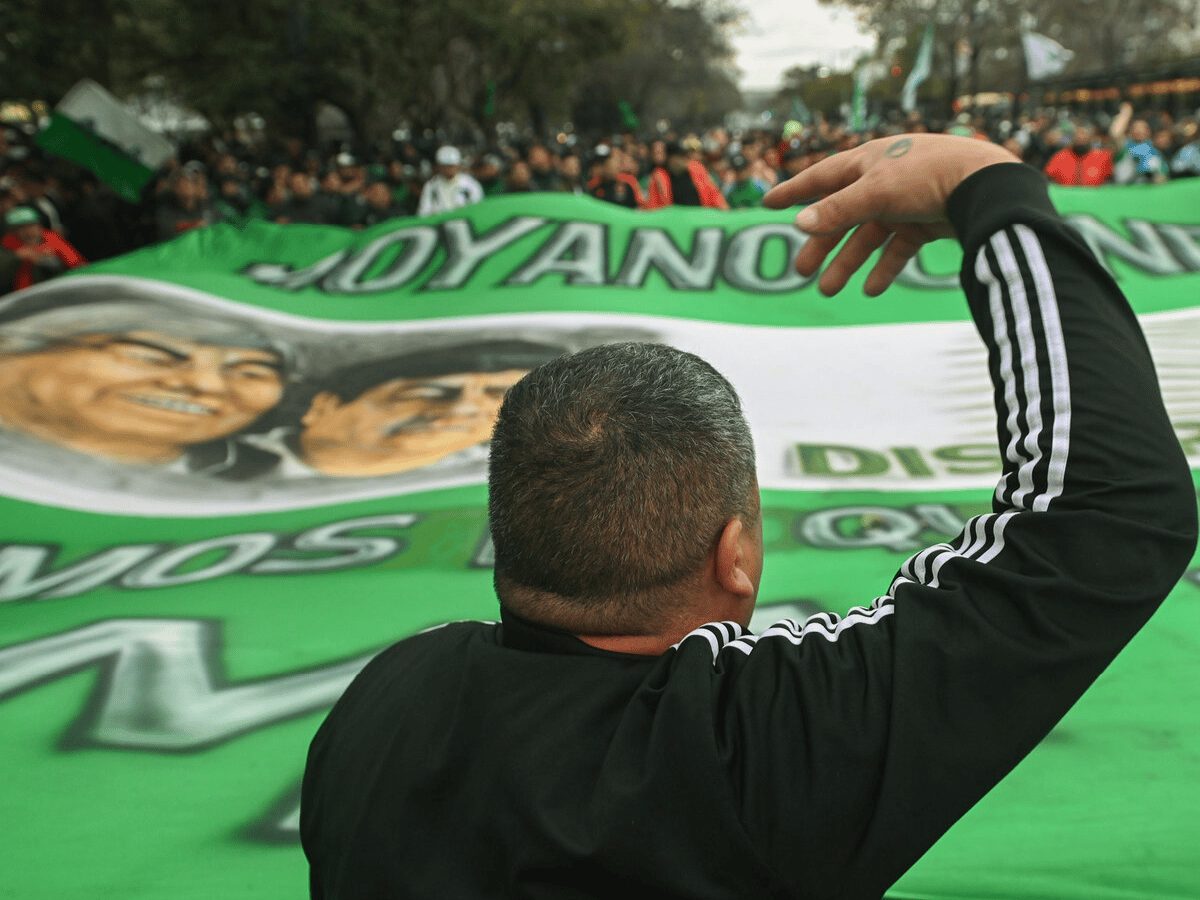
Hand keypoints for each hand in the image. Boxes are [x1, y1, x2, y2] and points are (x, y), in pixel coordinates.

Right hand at [762, 134, 1015, 295]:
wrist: (987, 186)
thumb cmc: (929, 177)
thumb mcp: (876, 192)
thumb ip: (837, 210)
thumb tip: (800, 223)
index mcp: (868, 162)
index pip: (821, 178)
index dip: (794, 192)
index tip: (768, 204)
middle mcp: (884, 180)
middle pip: (842, 215)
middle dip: (822, 244)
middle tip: (802, 270)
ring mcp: (906, 202)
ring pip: (868, 236)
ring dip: (847, 263)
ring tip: (828, 290)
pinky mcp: (926, 222)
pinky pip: (898, 249)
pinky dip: (883, 268)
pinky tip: (871, 290)